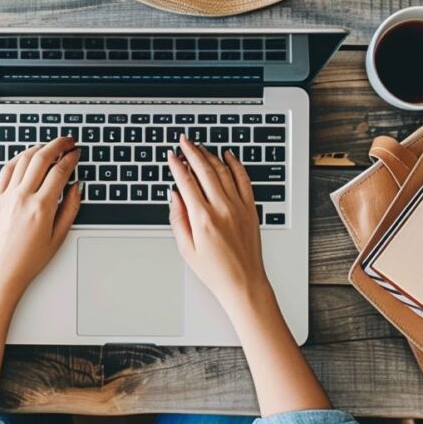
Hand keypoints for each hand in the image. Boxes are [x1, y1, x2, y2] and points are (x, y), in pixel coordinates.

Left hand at [0, 136, 81, 301]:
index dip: (71, 158)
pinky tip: (26, 156)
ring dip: (39, 148)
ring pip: (23, 159)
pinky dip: (18, 158)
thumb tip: (76, 187)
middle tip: (67, 141)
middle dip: (58, 145)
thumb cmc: (28, 260)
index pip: (60, 171)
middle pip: (42, 158)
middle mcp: (22, 198)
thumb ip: (70, 209)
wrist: (0, 272)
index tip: (76, 153)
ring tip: (49, 147)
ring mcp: (6, 196)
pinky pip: (6, 169)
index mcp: (41, 208)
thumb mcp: (58, 237)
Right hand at [167, 136, 269, 310]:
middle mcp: (221, 208)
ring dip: (210, 155)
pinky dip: (236, 164)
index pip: (186, 182)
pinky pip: (244, 179)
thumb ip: (178, 219)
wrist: (244, 283)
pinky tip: (228, 156)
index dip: (177, 165)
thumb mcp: (186, 249)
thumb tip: (175, 196)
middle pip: (204, 170)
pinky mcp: (251, 209)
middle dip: (192, 152)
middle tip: (184, 141)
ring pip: (223, 171)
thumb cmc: (215, 271)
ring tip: (200, 146)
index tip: (171, 156)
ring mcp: (238, 207)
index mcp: (202, 218)